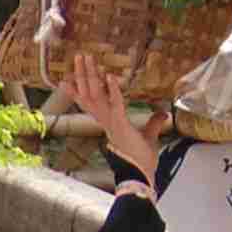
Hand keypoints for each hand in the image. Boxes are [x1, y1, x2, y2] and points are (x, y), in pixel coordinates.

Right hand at [60, 54, 167, 185]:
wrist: (141, 175)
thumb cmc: (141, 159)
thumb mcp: (149, 136)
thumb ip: (154, 123)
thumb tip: (163, 113)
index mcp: (108, 122)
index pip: (89, 102)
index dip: (78, 90)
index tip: (68, 79)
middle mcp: (105, 120)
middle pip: (89, 93)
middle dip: (83, 74)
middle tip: (79, 56)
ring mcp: (110, 122)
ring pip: (95, 95)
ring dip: (91, 75)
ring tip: (88, 58)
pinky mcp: (120, 124)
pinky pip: (115, 104)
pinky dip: (113, 90)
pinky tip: (110, 75)